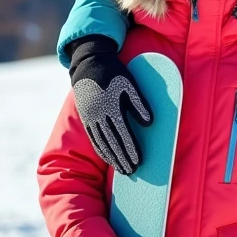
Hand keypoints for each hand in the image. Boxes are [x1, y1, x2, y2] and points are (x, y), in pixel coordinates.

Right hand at [68, 35, 152, 174]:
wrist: (89, 64)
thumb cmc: (114, 74)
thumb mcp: (130, 84)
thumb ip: (139, 104)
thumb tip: (150, 123)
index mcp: (111, 107)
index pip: (123, 134)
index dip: (131, 149)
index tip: (139, 161)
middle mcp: (99, 115)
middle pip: (112, 142)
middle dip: (123, 158)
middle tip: (132, 172)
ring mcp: (90, 118)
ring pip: (102, 143)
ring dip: (113, 158)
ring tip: (123, 170)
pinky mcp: (86, 117)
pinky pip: (94, 138)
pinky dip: (102, 150)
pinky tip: (108, 158)